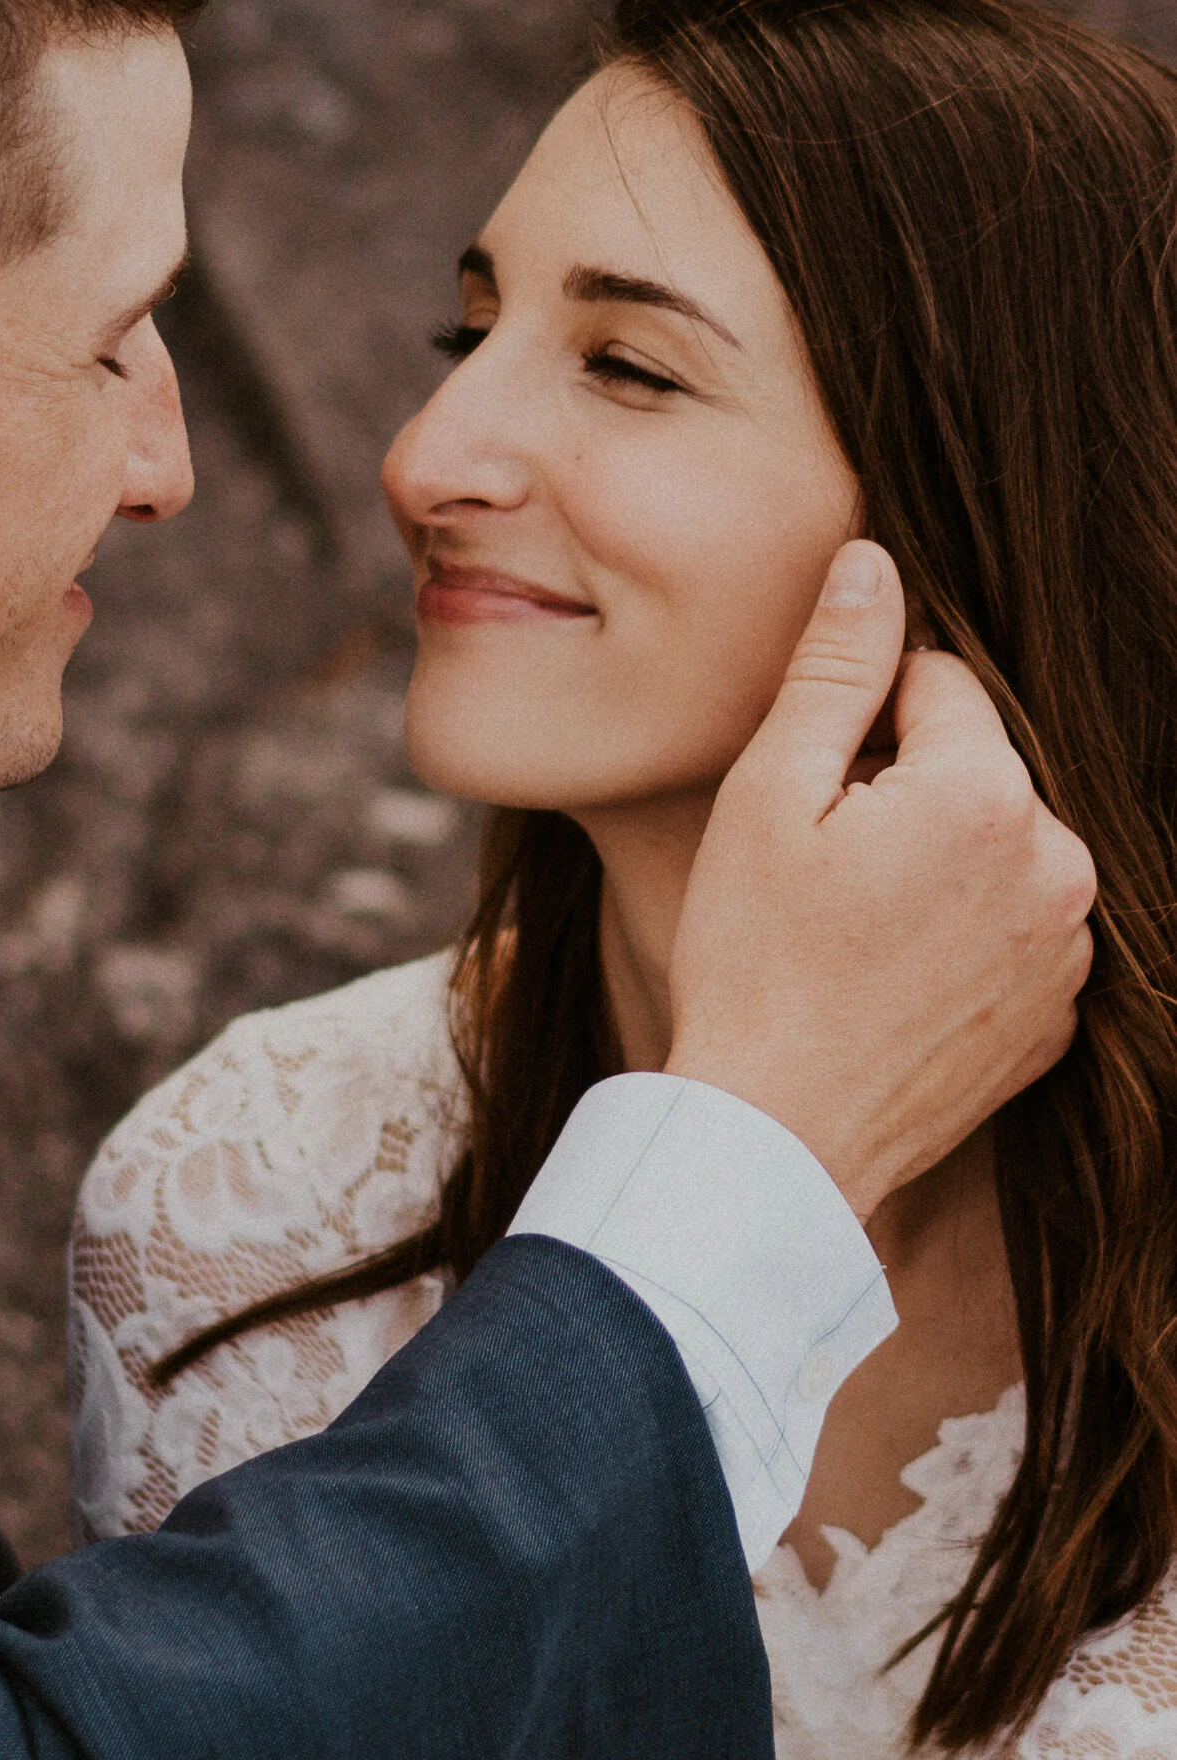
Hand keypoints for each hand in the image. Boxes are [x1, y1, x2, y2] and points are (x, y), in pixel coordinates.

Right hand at [667, 540, 1094, 1219]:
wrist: (775, 1133)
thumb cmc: (752, 962)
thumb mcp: (767, 798)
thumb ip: (833, 668)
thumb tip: (874, 562)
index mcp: (987, 795)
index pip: (940, 685)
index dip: (857, 722)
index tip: (808, 792)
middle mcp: (1060, 863)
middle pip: (979, 767)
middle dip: (905, 789)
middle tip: (819, 868)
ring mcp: (1071, 949)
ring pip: (1001, 846)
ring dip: (938, 860)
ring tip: (852, 930)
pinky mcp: (1062, 1016)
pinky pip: (1020, 928)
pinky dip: (965, 932)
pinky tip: (889, 975)